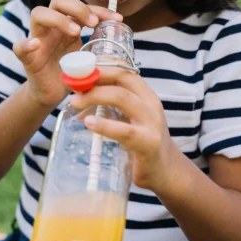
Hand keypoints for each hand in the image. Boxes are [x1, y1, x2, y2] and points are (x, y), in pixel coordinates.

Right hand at [12, 0, 121, 108]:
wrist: (51, 94)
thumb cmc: (71, 74)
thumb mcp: (89, 59)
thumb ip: (99, 48)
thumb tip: (122, 42)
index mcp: (68, 25)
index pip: (82, 6)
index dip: (100, 9)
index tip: (117, 20)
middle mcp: (52, 27)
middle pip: (58, 0)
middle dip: (77, 7)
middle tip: (92, 23)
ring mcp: (37, 39)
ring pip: (38, 14)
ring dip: (58, 19)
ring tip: (75, 32)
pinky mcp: (27, 58)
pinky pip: (19, 46)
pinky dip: (26, 44)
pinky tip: (35, 45)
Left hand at [70, 66, 177, 191]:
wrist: (166, 172)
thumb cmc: (142, 142)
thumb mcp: (129, 119)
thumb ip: (109, 108)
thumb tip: (77, 101)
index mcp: (146, 96)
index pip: (123, 72)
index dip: (100, 68)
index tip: (79, 71)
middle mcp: (151, 104)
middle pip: (121, 80)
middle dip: (94, 79)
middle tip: (73, 87)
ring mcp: (152, 123)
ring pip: (122, 98)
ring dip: (95, 96)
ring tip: (75, 102)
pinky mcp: (148, 143)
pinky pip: (124, 131)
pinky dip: (105, 125)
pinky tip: (89, 123)